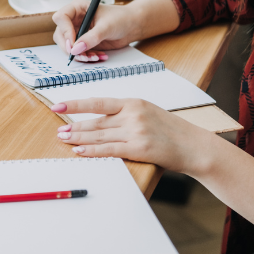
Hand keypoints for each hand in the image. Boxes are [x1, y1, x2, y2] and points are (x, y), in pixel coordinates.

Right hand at [51, 1, 136, 61]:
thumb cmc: (121, 18)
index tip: (73, 43)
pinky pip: (78, 53)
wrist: (131, 26)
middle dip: (69, 47)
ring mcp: (78, 32)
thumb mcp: (107, 26)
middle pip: (60, 35)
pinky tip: (99, 56)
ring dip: (79, 55)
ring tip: (94, 57)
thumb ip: (92, 37)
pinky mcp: (84, 43)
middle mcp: (75, 20)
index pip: (61, 18)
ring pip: (68, 47)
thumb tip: (77, 48)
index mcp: (77, 9)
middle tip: (80, 55)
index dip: (65, 31)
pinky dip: (87, 57)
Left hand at [53, 97, 213, 174]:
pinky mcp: (138, 148)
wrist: (193, 145)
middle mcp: (133, 114)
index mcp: (134, 102)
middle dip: (75, 126)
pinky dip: (92, 150)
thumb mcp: (149, 113)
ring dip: (79, 138)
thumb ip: (127, 114)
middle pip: (96, 121)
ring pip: (99, 135)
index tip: (59, 105)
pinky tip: (80, 150)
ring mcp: (135, 131)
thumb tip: (102, 122)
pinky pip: (109, 149)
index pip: (98, 102)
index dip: (76, 104)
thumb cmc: (173, 131)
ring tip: (64, 139)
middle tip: (59, 130)